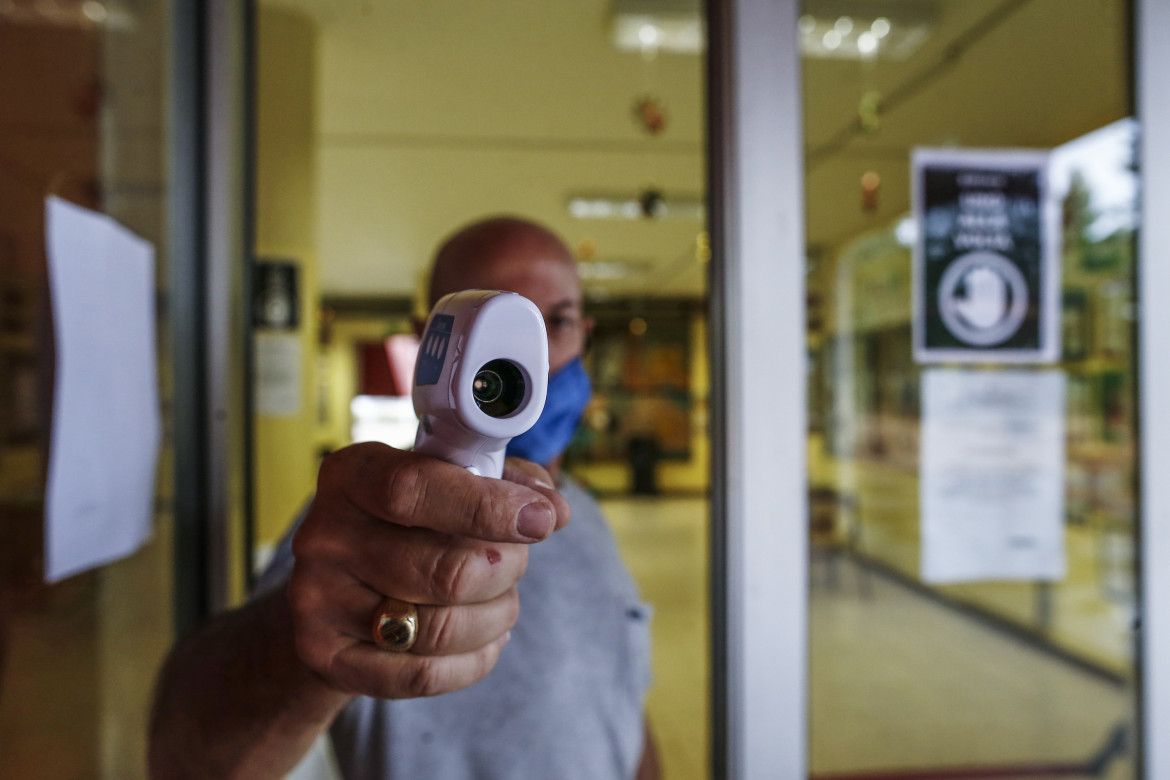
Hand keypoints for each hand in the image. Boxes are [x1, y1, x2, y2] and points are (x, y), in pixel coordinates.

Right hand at [287, 442, 568, 699]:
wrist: (337, 587)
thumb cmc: (408, 522)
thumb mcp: (449, 481)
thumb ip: (505, 481)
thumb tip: (554, 509)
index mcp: (352, 475)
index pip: (414, 489)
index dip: (488, 508)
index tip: (541, 519)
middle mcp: (324, 536)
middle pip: (443, 570)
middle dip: (506, 568)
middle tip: (517, 561)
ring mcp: (318, 600)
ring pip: (440, 628)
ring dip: (496, 614)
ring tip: (503, 599)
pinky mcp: (328, 656)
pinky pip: (422, 674)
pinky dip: (474, 659)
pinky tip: (488, 637)